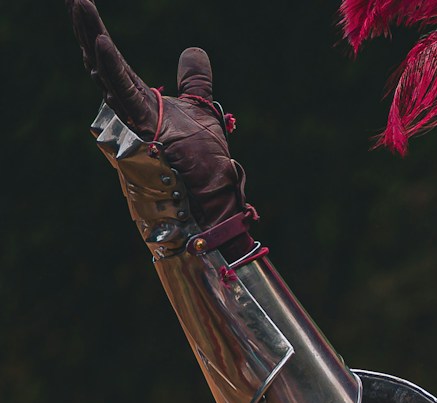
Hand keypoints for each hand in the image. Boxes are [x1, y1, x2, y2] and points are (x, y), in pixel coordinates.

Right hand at [68, 0, 246, 237]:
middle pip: (102, 66)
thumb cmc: (204, 165)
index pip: (114, 66)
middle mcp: (128, 114)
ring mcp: (131, 125)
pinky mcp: (141, 134)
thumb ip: (194, 81)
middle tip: (76, 0)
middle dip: (88, 32)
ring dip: (93, 40)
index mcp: (139, 105)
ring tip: (81, 6)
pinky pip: (124, 97)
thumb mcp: (201, 111)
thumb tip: (192, 50)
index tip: (84, 6)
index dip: (99, 37)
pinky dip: (113, 69)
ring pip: (106, 77)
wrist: (214, 202)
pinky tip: (103, 43)